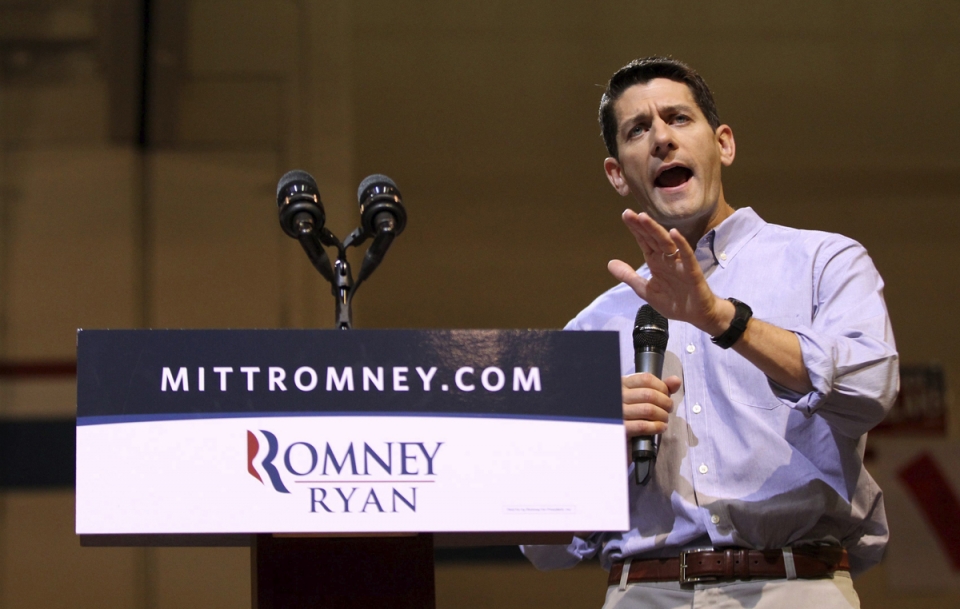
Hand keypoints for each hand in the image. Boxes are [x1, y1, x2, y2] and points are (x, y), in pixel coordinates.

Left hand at [608, 210, 729, 335]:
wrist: (696, 315)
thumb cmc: (673, 301)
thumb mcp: (645, 290)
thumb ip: (629, 276)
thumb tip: (610, 263)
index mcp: (656, 262)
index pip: (644, 241)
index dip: (635, 229)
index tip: (626, 215)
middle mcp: (667, 259)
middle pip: (653, 238)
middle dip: (642, 226)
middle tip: (629, 213)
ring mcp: (679, 263)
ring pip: (667, 243)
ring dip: (656, 230)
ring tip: (644, 218)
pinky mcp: (692, 271)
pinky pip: (687, 255)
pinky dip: (681, 244)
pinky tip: (674, 233)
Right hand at [622, 372, 681, 437]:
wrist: (615, 430)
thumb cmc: (632, 410)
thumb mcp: (643, 394)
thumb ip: (660, 387)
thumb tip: (676, 381)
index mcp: (624, 383)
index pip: (646, 379)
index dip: (662, 387)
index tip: (666, 395)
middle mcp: (619, 395)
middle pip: (649, 395)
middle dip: (665, 403)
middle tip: (668, 409)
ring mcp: (619, 412)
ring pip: (648, 410)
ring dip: (662, 416)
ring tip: (664, 419)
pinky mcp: (622, 428)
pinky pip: (642, 426)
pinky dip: (656, 427)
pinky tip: (661, 427)